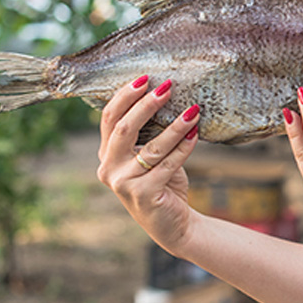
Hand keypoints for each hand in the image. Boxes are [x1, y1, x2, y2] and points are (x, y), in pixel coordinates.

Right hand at [96, 76, 201, 253]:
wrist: (174, 225)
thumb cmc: (163, 184)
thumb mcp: (149, 157)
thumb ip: (147, 134)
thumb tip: (163, 95)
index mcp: (107, 155)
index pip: (109, 119)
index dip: (124, 96)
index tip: (146, 78)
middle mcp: (109, 169)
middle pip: (123, 128)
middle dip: (146, 104)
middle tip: (168, 86)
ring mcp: (124, 184)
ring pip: (151, 147)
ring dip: (174, 125)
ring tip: (193, 110)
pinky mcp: (144, 195)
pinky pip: (168, 164)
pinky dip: (184, 147)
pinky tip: (196, 133)